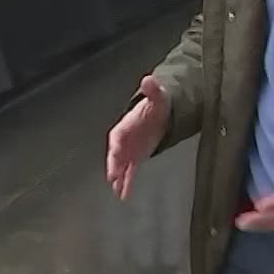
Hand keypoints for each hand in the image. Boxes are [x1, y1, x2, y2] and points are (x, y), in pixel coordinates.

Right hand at [106, 75, 168, 200]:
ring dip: (118, 177)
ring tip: (116, 190)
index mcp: (126, 124)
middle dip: (114, 164)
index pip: (118, 134)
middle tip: (112, 176)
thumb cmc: (156, 105)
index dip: (117, 144)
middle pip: (115, 153)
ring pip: (120, 165)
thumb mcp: (158, 97)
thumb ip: (153, 90)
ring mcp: (129, 150)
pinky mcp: (136, 159)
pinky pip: (129, 172)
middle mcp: (124, 139)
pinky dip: (126, 183)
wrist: (160, 114)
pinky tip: (123, 195)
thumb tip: (149, 79)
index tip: (116, 152)